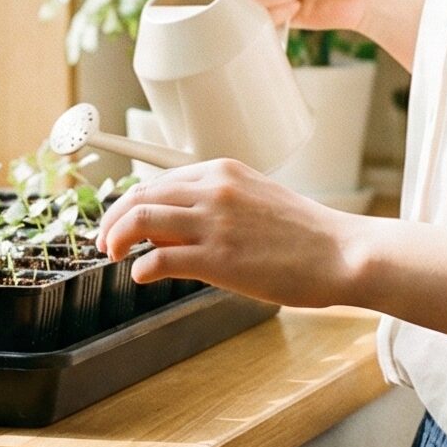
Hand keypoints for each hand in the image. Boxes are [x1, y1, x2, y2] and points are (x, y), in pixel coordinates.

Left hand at [95, 156, 360, 307]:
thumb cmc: (306, 234)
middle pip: (141, 194)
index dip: (131, 202)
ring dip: (117, 236)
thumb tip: (175, 228)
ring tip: (113, 254)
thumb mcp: (256, 199)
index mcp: (222, 171)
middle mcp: (213, 189)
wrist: (342, 253)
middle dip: (113, 218)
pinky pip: (160, 257)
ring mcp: (215, 223)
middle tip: (104, 241)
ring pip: (142, 218)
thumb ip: (216, 205)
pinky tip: (141, 276)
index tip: (120, 221)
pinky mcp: (219, 258)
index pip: (158, 181)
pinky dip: (141, 266)